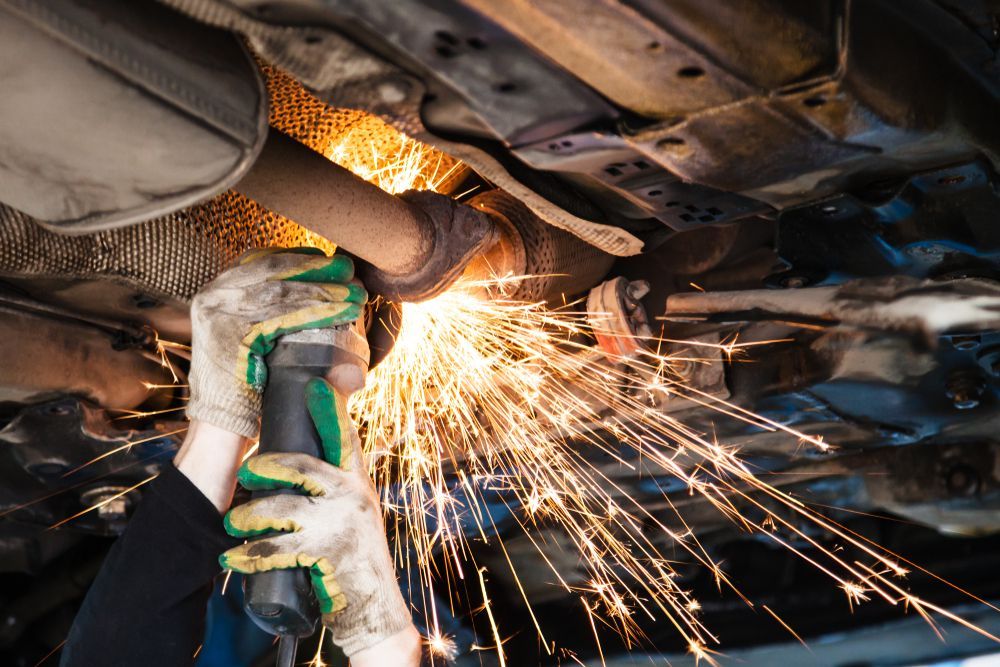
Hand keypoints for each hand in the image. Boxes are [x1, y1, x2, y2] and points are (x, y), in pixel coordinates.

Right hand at [187, 248, 364, 438]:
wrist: (222, 424)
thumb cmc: (250, 382)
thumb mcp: (262, 339)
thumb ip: (285, 315)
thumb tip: (333, 295)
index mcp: (218, 291)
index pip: (260, 261)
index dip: (297, 257)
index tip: (327, 258)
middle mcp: (213, 297)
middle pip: (272, 272)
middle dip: (316, 270)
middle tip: (349, 270)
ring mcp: (218, 315)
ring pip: (280, 293)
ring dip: (324, 291)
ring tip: (355, 294)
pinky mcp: (230, 336)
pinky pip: (281, 317)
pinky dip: (316, 312)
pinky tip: (342, 312)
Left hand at [219, 378, 415, 658]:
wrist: (373, 603)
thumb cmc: (354, 556)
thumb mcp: (353, 512)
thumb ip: (334, 487)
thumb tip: (301, 464)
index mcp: (356, 482)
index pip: (344, 438)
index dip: (329, 410)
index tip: (316, 385)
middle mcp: (353, 495)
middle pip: (303, 466)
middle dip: (268, 466)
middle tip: (245, 469)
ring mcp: (340, 523)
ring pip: (282, 509)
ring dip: (250, 516)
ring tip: (233, 523)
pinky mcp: (326, 551)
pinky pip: (277, 548)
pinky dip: (250, 554)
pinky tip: (233, 557)